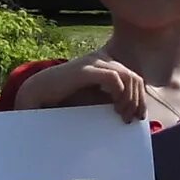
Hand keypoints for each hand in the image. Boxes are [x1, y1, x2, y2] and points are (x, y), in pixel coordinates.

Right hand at [17, 57, 145, 119]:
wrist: (40, 91)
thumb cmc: (65, 98)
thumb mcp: (93, 100)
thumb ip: (110, 100)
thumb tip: (131, 112)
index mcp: (105, 66)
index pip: (134, 78)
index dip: (140, 98)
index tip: (139, 117)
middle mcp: (102, 60)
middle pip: (134, 78)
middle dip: (137, 100)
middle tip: (132, 119)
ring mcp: (94, 62)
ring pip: (128, 77)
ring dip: (130, 99)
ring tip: (123, 115)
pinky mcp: (86, 69)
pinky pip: (113, 78)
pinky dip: (119, 93)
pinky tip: (115, 107)